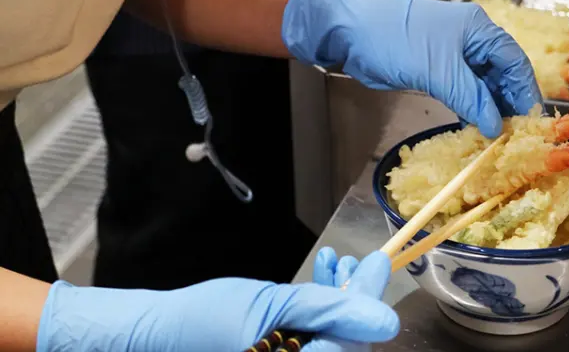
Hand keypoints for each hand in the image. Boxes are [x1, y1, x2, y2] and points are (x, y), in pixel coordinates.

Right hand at [36, 252, 397, 351]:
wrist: (147, 335)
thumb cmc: (203, 321)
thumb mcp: (271, 307)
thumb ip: (330, 312)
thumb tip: (387, 322)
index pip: (351, 345)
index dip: (367, 302)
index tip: (378, 261)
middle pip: (343, 343)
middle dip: (354, 299)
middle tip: (360, 259)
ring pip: (327, 338)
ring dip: (337, 299)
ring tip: (338, 260)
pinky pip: (306, 339)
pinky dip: (315, 310)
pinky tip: (319, 274)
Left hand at [282, 0, 541, 137]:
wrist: (350, 32)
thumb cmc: (396, 40)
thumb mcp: (438, 71)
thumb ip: (470, 98)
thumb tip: (496, 127)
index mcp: (478, 30)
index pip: (514, 62)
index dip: (524, 91)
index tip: (530, 121)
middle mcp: (471, 41)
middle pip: (501, 75)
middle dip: (509, 103)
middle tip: (516, 134)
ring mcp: (453, 56)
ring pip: (482, 85)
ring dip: (490, 109)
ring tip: (498, 136)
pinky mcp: (437, 70)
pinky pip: (463, 91)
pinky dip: (471, 108)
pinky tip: (476, 127)